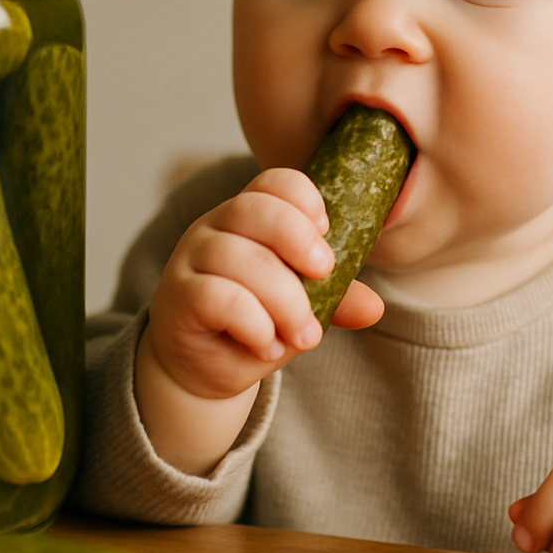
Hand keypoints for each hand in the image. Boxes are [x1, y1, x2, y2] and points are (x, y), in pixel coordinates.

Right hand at [136, 168, 382, 474]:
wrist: (204, 369)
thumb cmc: (255, 325)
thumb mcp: (303, 308)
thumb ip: (336, 298)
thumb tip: (374, 307)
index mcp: (246, 217)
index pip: (272, 182)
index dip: (303, 198)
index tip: (327, 232)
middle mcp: (213, 228)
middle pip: (252, 208)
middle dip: (297, 238)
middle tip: (325, 274)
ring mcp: (190, 260)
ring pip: (238, 257)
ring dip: (284, 299)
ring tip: (304, 334)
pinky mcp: (178, 298)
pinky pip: (217, 296)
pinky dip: (253, 323)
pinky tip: (267, 344)